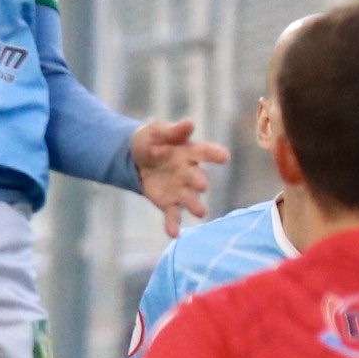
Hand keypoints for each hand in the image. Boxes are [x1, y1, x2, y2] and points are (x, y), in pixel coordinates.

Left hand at [129, 117, 229, 236]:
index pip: (206, 152)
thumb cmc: (152, 140)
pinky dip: (173, 225)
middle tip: (202, 185)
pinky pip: (173, 215)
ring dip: (195, 206)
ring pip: (191, 199)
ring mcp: (181, 189)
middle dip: (199, 181)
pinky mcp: (168, 203)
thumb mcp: (158, 131)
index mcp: (190, 152)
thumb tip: (189, 123)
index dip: (215, 154)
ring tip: (201, 213)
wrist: (134, 158)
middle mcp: (190, 172)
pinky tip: (173, 233)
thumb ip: (173, 131)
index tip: (224, 156)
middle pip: (197, 178)